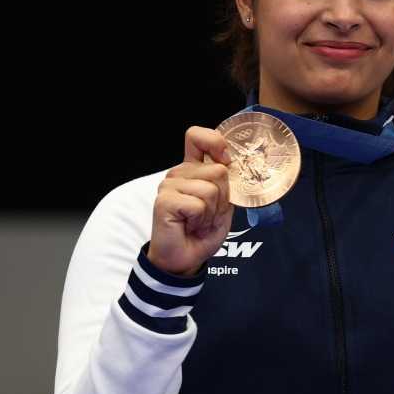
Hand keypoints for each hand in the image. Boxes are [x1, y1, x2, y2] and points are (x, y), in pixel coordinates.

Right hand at [148, 126, 234, 277]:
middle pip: (218, 170)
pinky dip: (201, 219)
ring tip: (199, 221)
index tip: (225, 159)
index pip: (198, 137)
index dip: (215, 141)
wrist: (187, 256)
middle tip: (209, 213)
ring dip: (212, 211)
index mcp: (193, 168)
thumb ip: (225, 181)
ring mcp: (169, 185)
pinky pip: (198, 204)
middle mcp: (179, 173)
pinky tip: (189, 225)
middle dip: (222, 197)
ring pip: (210, 189)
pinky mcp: (164, 200)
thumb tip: (229, 164)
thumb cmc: (203, 230)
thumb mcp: (223, 203)